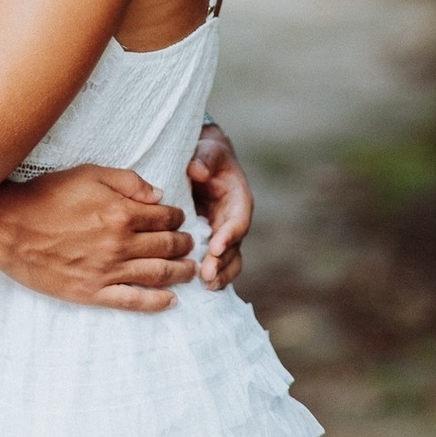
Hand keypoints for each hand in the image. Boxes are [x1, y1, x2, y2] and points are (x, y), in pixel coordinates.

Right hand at [0, 164, 195, 310]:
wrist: (9, 228)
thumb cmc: (46, 196)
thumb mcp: (87, 174)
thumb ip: (127, 181)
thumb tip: (158, 195)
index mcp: (120, 213)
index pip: (163, 216)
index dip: (177, 217)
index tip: (180, 218)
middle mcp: (119, 244)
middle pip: (166, 246)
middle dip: (184, 244)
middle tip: (191, 244)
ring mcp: (107, 271)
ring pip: (157, 275)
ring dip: (179, 272)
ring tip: (190, 271)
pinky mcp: (93, 293)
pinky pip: (133, 301)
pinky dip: (157, 303)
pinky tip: (171, 300)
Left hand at [188, 122, 251, 288]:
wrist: (204, 160)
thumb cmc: (208, 154)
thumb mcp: (208, 150)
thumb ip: (204, 159)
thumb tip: (197, 170)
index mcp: (239, 201)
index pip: (238, 221)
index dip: (229, 236)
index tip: (215, 247)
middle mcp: (235, 221)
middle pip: (234, 247)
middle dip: (222, 262)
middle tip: (207, 275)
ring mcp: (224, 234)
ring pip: (228, 260)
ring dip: (219, 274)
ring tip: (205, 285)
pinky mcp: (211, 241)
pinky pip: (215, 261)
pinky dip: (210, 274)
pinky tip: (196, 286)